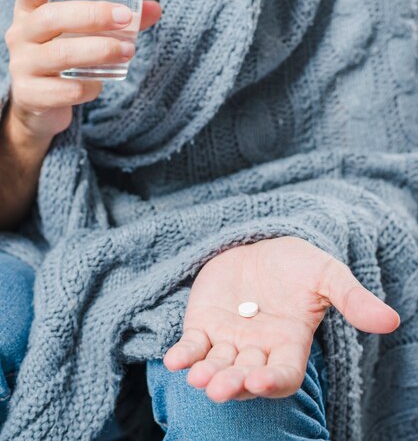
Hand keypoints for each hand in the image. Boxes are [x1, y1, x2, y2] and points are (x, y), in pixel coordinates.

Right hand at [5, 0, 160, 141]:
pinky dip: (89, 86)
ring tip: (127, 50)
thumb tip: (155, 8)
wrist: (37, 103)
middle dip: (92, 15)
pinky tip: (101, 83)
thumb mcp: (81, 33)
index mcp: (29, 10)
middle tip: (125, 18)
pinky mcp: (29, 95)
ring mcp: (22, 65)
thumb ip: (117, 19)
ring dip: (99, 50)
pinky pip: (64, 90)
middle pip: (50, 17)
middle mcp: (20, 34)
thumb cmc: (63, 55)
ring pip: (60, 55)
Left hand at [164, 237, 399, 402]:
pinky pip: (192, 346)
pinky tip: (174, 359)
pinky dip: (183, 355)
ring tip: (198, 377)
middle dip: (234, 383)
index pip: (283, 374)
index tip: (260, 380)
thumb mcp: (326, 274)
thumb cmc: (296, 262)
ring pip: (217, 366)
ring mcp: (228, 340)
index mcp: (289, 343)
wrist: (260, 242)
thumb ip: (352, 298)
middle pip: (245, 376)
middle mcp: (257, 348)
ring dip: (206, 374)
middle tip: (220, 388)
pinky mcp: (204, 325)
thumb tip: (391, 321)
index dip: (272, 380)